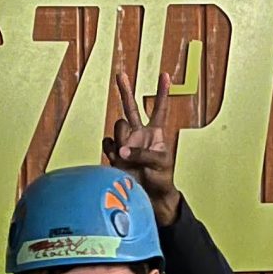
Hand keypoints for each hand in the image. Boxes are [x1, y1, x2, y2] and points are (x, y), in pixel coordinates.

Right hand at [104, 66, 180, 226]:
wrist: (151, 199)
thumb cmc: (162, 180)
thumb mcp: (160, 163)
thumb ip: (142, 153)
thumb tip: (121, 151)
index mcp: (155, 133)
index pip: (159, 109)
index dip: (161, 93)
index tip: (165, 75)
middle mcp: (139, 135)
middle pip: (130, 108)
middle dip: (125, 90)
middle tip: (120, 74)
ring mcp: (125, 144)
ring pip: (118, 128)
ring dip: (122, 138)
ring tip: (127, 154)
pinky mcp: (114, 156)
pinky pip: (107, 144)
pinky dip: (110, 149)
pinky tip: (116, 157)